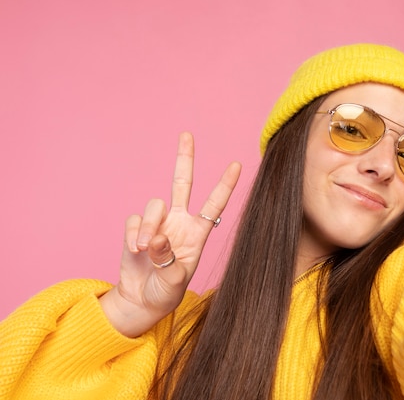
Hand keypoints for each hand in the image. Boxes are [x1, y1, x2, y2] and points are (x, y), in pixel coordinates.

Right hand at [99, 132, 240, 336]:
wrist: (142, 300)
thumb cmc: (166, 292)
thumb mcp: (174, 281)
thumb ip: (168, 260)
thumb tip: (158, 237)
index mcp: (197, 233)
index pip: (214, 205)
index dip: (225, 185)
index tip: (238, 165)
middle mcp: (179, 222)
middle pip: (182, 183)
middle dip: (185, 159)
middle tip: (187, 134)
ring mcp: (158, 223)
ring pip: (154, 205)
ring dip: (149, 226)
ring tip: (145, 249)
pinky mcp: (137, 228)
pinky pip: (134, 219)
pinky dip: (135, 234)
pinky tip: (136, 250)